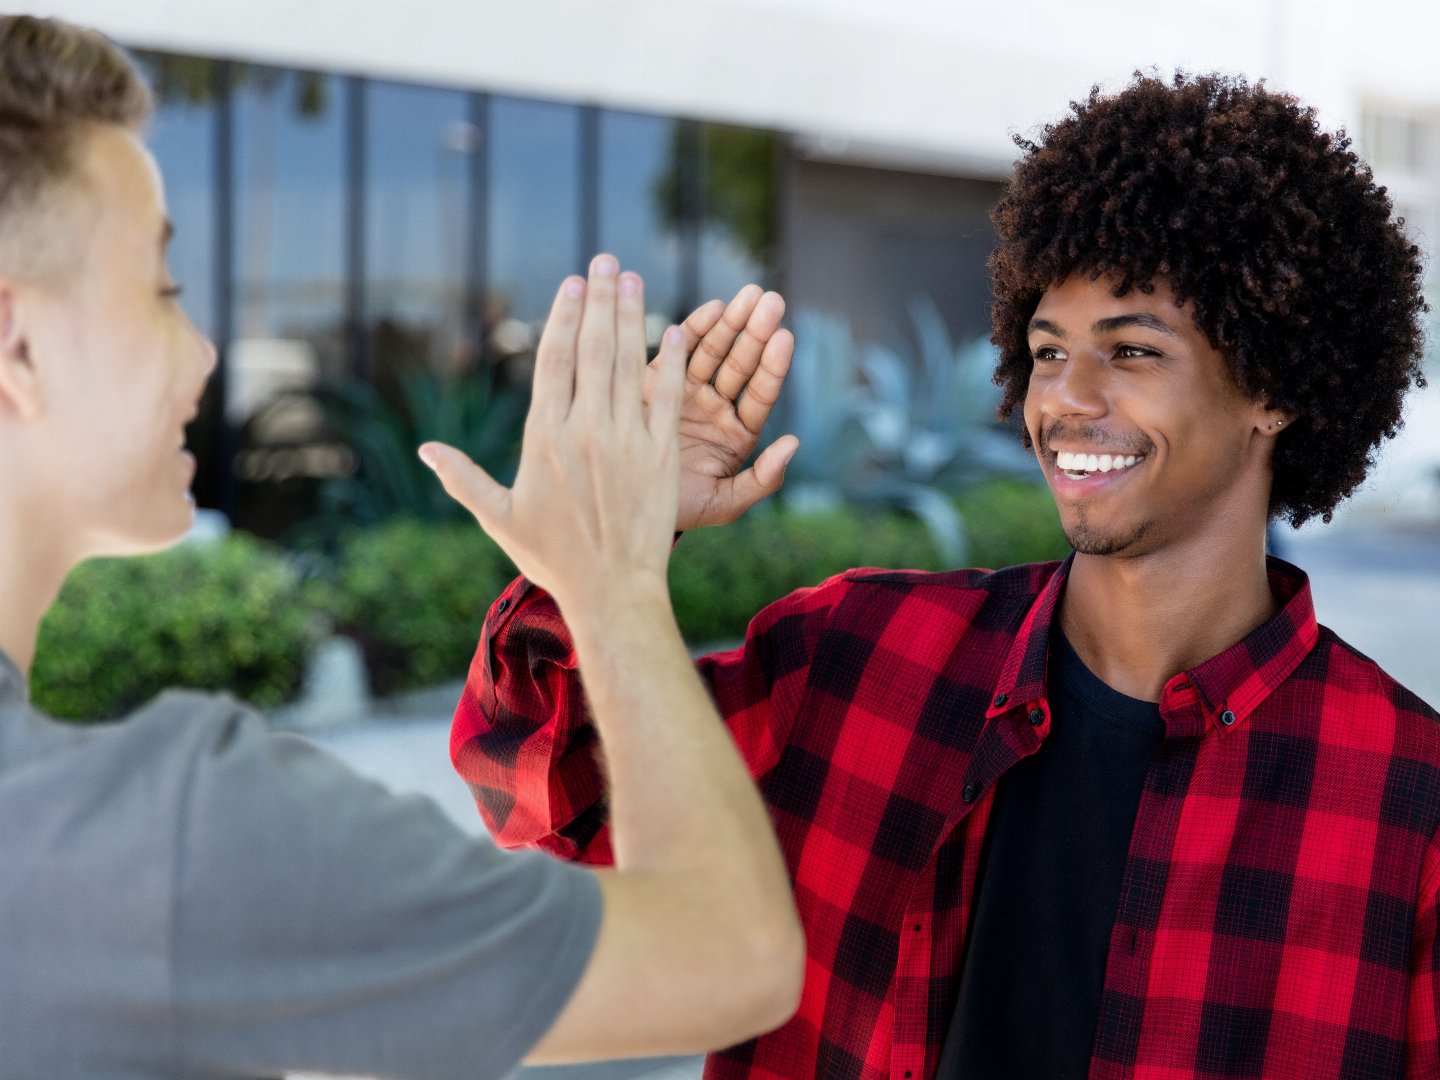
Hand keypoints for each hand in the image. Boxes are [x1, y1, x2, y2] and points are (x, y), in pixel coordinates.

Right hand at [420, 255, 685, 610]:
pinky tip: (678, 332)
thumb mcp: (500, 518)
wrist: (611, 591)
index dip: (563, 316)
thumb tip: (425, 449)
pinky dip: (673, 364)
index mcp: (543, 438)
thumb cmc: (554, 559)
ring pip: (629, 364)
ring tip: (632, 278)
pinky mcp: (661, 455)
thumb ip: (463, 478)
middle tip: (606, 260)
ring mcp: (625, 440)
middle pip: (593, 349)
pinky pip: (666, 399)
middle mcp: (584, 430)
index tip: (572, 284)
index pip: (553, 361)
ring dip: (632, 316)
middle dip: (599, 300)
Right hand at [645, 285, 797, 530]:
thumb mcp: (725, 503)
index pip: (760, 394)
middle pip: (740, 364)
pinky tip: (712, 308)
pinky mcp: (655, 383)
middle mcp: (715, 408)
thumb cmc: (680, 511)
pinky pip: (679, 351)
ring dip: (731, 322)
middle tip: (771, 300)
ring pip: (713, 352)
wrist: (626, 510)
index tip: (784, 337)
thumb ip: (763, 479)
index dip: (772, 367)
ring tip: (748, 295)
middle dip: (755, 332)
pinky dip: (695, 329)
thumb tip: (794, 442)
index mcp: (737, 434)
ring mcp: (686, 392)